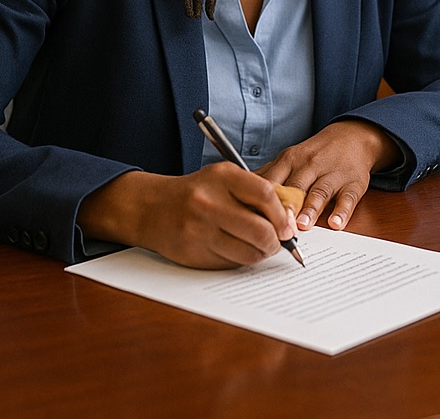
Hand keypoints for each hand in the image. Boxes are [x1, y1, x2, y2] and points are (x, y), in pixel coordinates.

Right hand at [77, 163, 297, 269]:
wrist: (152, 208)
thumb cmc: (197, 192)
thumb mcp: (223, 179)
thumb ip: (253, 192)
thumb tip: (287, 219)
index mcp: (222, 177)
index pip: (266, 195)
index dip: (282, 215)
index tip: (286, 225)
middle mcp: (209, 202)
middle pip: (261, 230)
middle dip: (276, 241)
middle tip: (278, 242)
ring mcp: (200, 229)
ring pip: (249, 253)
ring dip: (260, 254)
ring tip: (258, 247)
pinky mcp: (194, 253)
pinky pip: (231, 264)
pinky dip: (240, 260)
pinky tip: (235, 249)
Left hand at [260, 119, 401, 231]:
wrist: (352, 137)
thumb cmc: (315, 154)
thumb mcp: (291, 158)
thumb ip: (270, 176)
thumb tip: (240, 195)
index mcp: (290, 160)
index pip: (273, 180)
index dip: (262, 200)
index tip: (253, 219)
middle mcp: (310, 165)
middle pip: (295, 186)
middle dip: (285, 206)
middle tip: (276, 227)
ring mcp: (333, 174)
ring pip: (320, 192)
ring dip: (310, 209)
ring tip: (302, 225)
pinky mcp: (353, 184)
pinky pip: (348, 198)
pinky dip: (342, 211)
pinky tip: (336, 224)